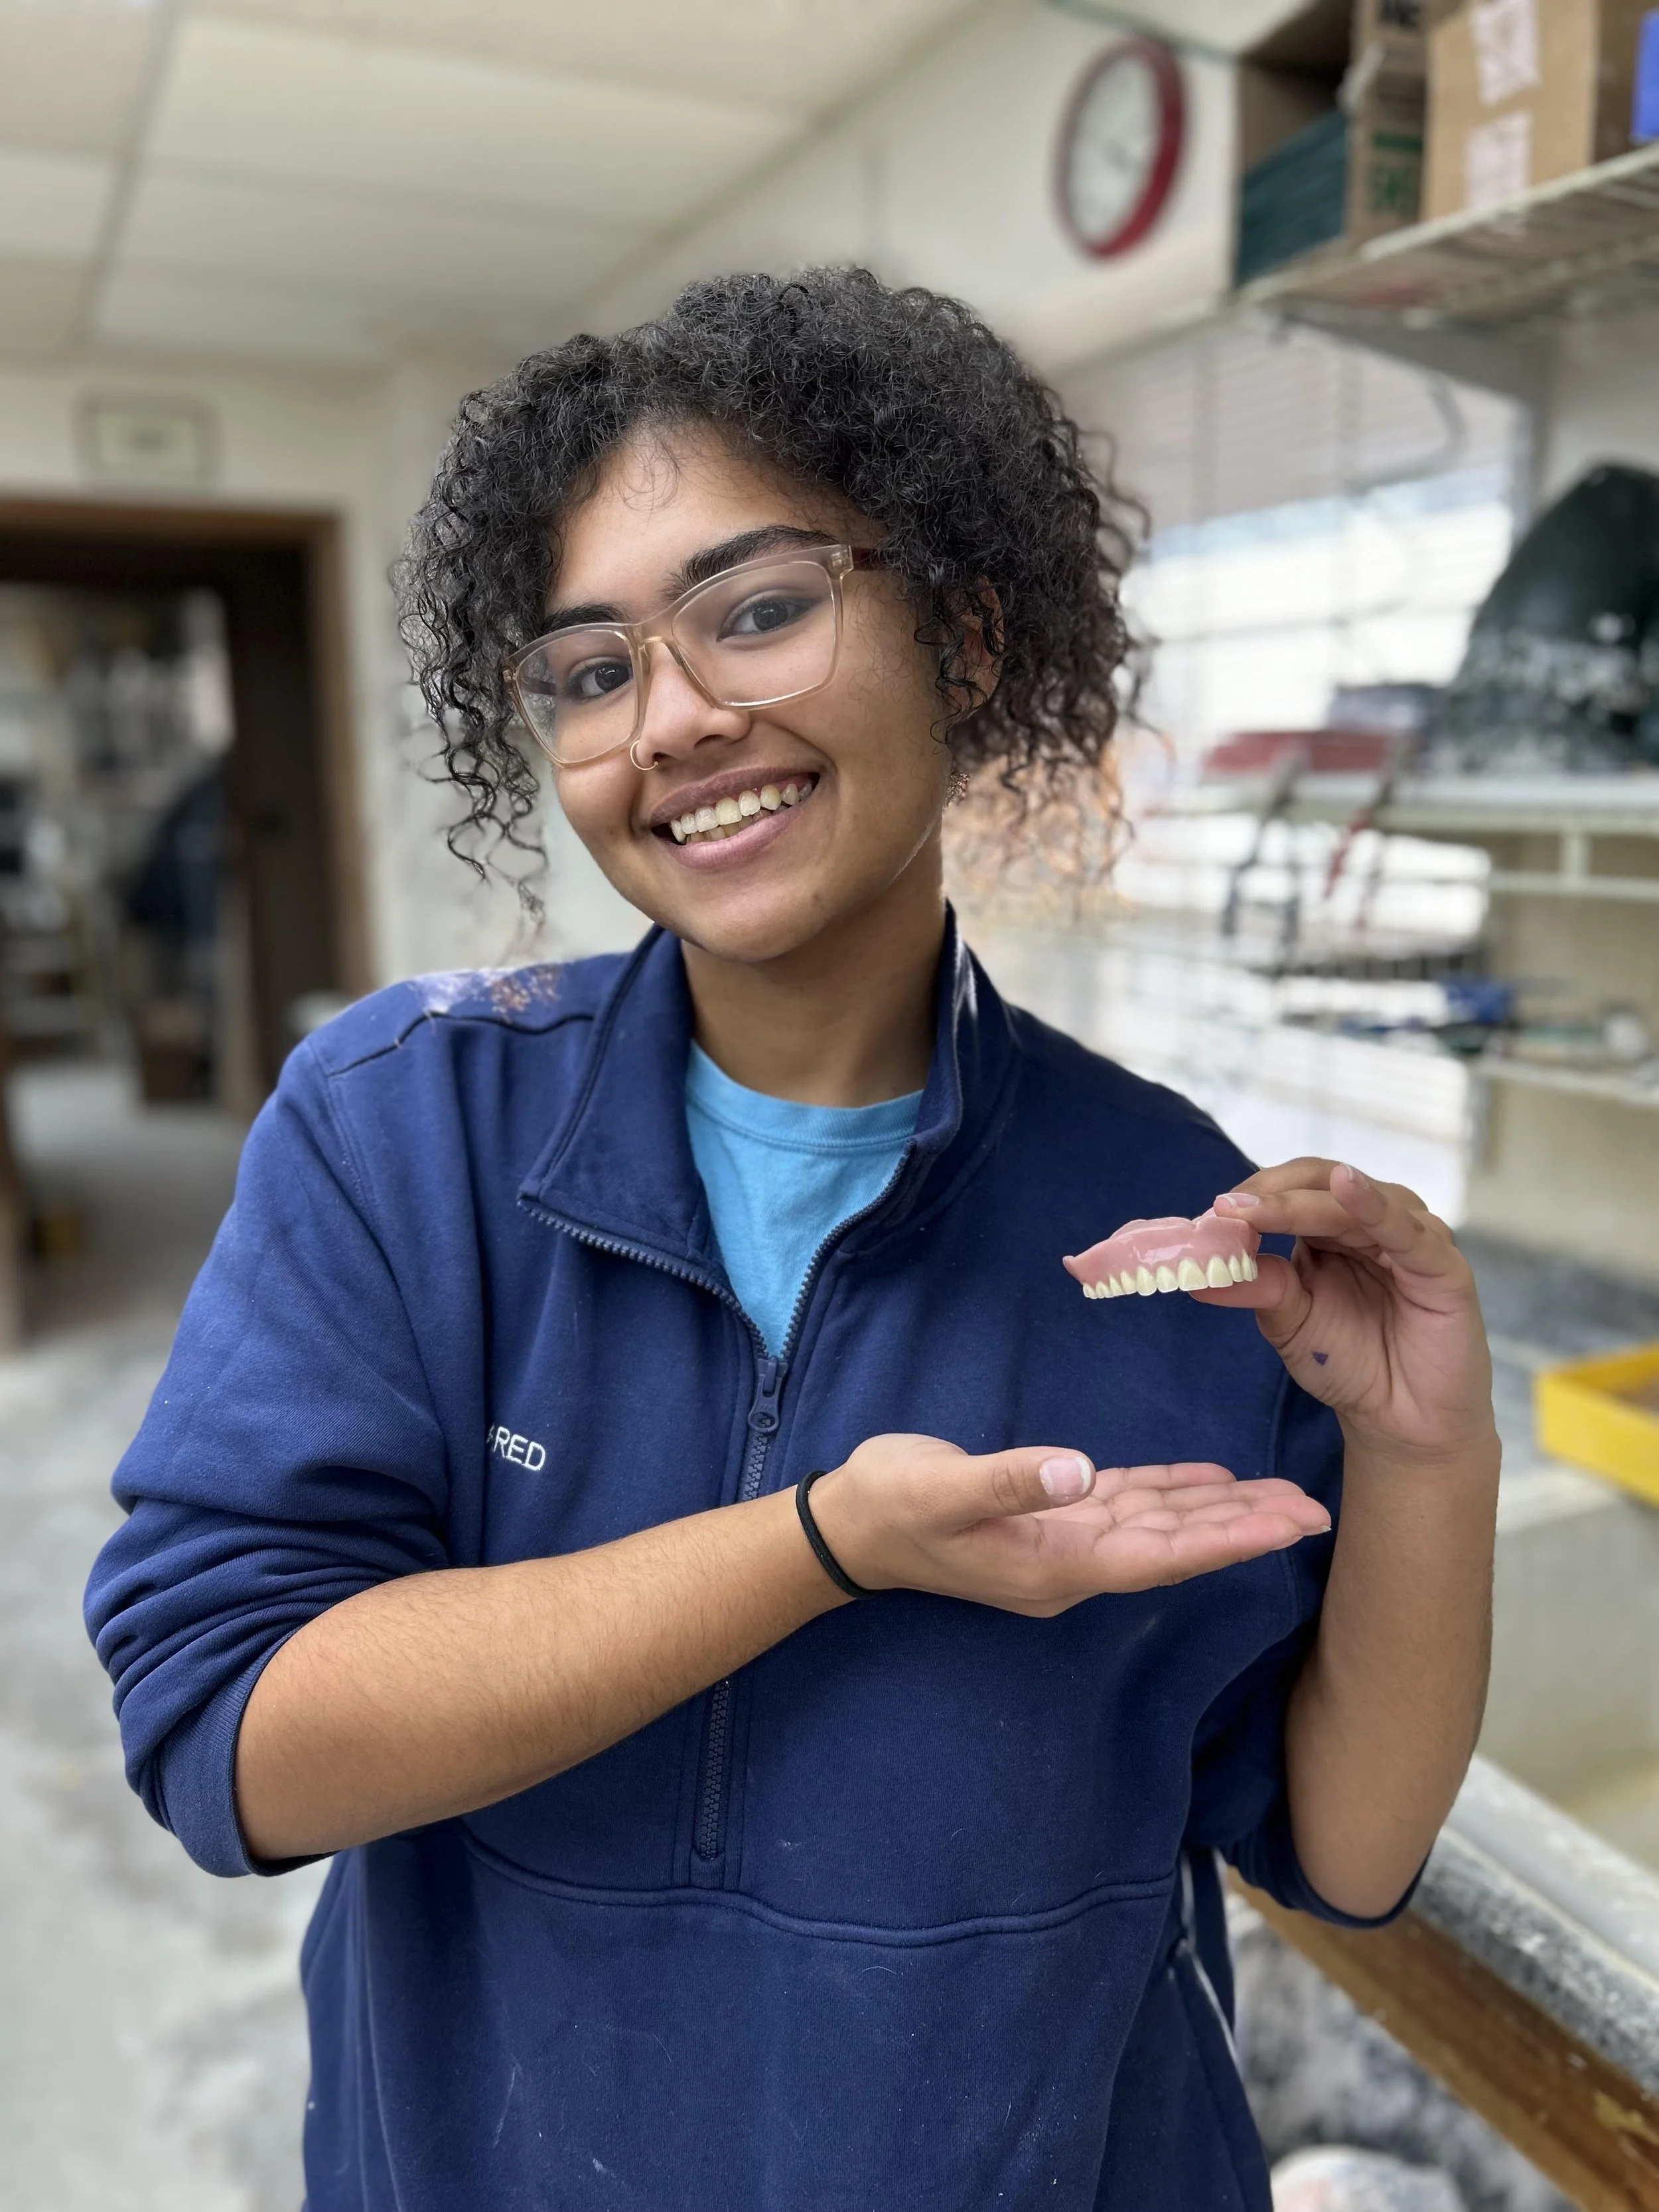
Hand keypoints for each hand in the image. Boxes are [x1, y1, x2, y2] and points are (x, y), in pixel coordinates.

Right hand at [803, 1433, 1330, 1616]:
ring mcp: (1063, 1543)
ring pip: (1161, 1526)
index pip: (1160, 1554)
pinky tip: (1211, 1477)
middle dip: (1244, 1528)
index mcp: (1056, 1564)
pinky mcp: (1052, 1515)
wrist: (847, 1527)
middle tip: (1318, 1512)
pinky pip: (1129, 1506)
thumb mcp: (941, 1489)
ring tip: (1286, 1497)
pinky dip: (1173, 1492)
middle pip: (1176, 1546)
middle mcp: (1072, 1562)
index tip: (1286, 1528)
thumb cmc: (891, 1505)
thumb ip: (1009, 1482)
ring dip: (1220, 1510)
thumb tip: (1079, 1471)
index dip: (1225, 1539)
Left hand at [1203, 1160, 1495, 1464]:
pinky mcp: (1443, 1265)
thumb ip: (1258, 1290)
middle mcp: (1373, 1222)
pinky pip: (1406, 1229)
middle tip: (1226, 1210)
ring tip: (1257, 1209)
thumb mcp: (1290, 1324)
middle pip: (1319, 1185)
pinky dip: (1374, 1205)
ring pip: (1353, 1203)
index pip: (1291, 1189)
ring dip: (1301, 1203)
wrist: (1402, 1423)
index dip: (1251, 1196)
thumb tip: (1198, 1275)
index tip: (1208, 1218)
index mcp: (1333, 1229)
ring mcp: (1411, 1238)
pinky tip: (1347, 1186)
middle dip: (1269, 1195)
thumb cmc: (1351, 1365)